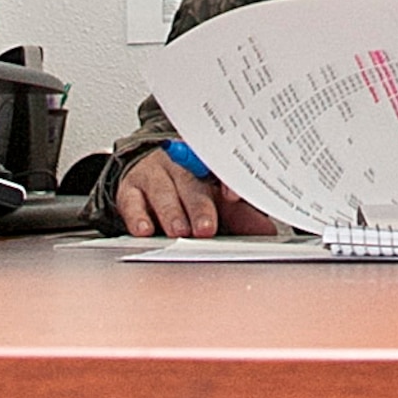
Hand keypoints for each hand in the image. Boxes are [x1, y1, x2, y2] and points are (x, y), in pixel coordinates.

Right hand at [116, 149, 276, 237]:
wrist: (146, 171)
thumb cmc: (186, 188)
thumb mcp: (215, 199)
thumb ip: (239, 216)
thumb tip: (267, 231)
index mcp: (206, 166)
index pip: (219, 170)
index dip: (227, 183)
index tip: (233, 197)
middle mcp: (180, 167)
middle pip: (190, 184)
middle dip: (198, 207)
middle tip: (206, 227)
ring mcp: (154, 176)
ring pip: (162, 191)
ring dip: (171, 212)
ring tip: (178, 230)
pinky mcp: (130, 189)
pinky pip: (132, 201)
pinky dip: (138, 216)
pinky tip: (144, 229)